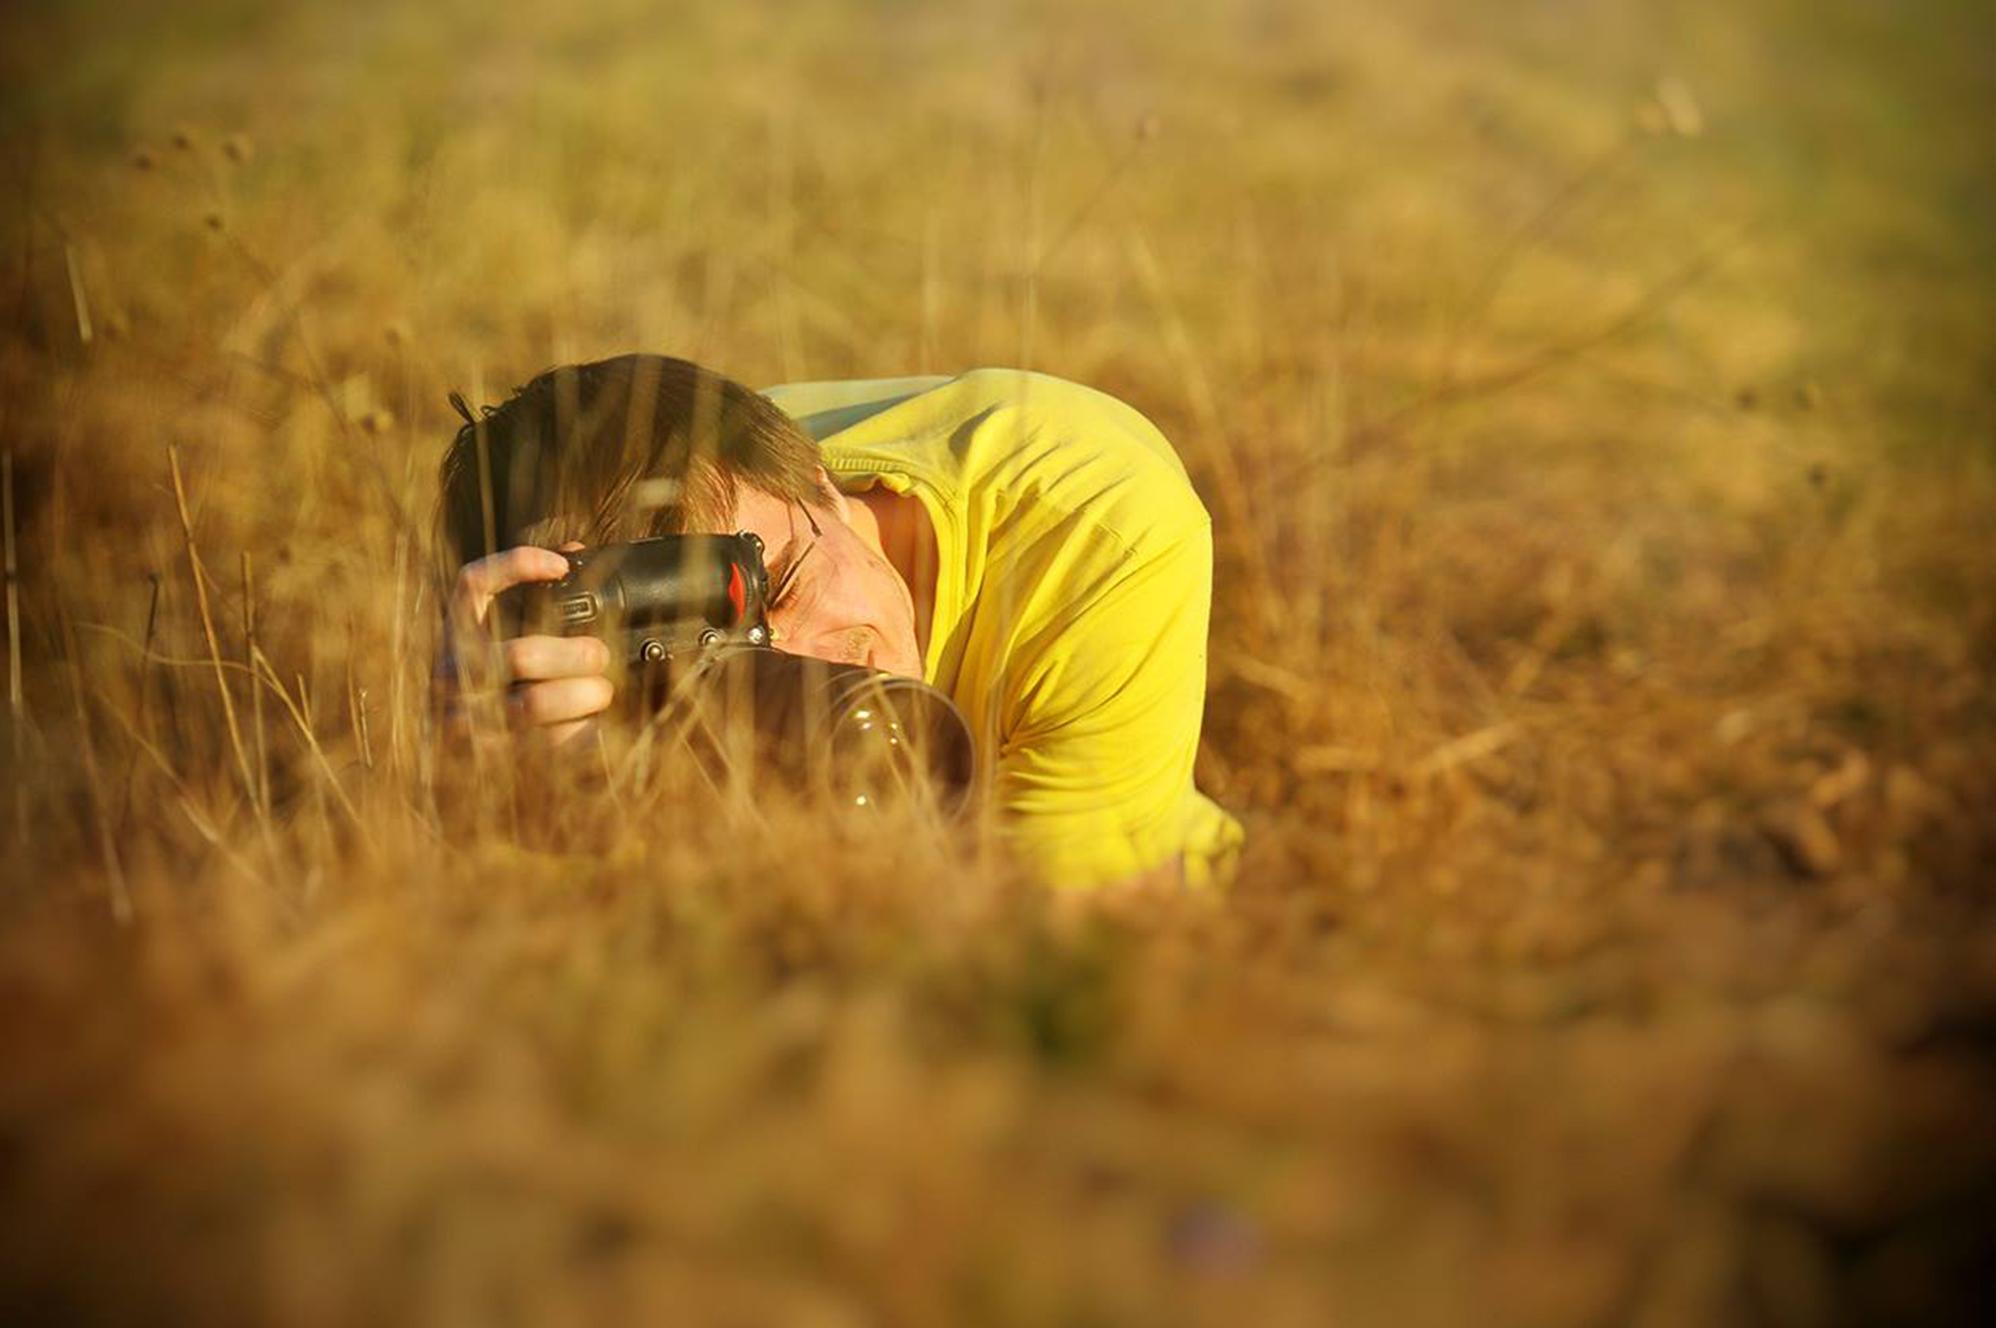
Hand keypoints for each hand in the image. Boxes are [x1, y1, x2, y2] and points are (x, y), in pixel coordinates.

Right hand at [438, 545, 614, 748]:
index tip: (561, 567)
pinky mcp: (482, 755)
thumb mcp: (500, 635)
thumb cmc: (496, 682)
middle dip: (576, 656)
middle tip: (601, 656)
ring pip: (535, 704)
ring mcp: (460, 716)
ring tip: (602, 692)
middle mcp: (449, 669)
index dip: (516, 566)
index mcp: (455, 631)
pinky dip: (579, 734)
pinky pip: (545, 743)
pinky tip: (592, 727)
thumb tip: (576, 552)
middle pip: (522, 655)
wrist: (454, 762)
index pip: (472, 583)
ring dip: (583, 697)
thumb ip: (534, 597)